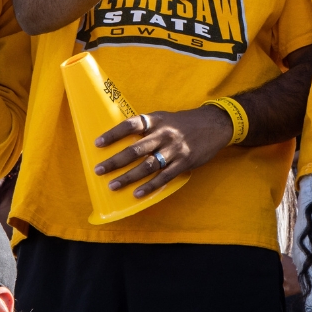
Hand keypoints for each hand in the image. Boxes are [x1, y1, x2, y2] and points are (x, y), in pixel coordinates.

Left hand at [93, 105, 233, 197]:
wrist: (214, 125)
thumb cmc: (183, 122)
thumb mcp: (164, 118)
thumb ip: (147, 127)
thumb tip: (123, 139)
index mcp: (156, 120)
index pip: (130, 125)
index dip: (113, 134)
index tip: (98, 143)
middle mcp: (163, 134)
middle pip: (135, 149)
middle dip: (115, 161)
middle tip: (99, 170)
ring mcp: (174, 149)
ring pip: (147, 166)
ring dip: (128, 177)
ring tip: (113, 186)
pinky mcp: (183, 162)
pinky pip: (164, 176)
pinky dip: (149, 186)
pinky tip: (137, 194)